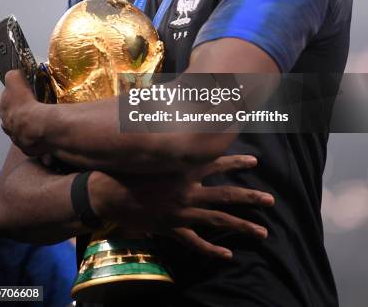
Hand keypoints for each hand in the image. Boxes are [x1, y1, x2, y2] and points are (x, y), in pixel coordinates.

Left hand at [0, 70, 48, 155]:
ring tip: (41, 119)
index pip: (6, 100)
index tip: (25, 94)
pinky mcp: (28, 147)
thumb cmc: (25, 103)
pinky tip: (46, 130)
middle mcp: (6, 124)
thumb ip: (13, 75)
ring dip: (29, 124)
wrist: (36, 127)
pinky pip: (34, 139)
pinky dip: (39, 135)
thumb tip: (16, 72)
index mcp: (1, 108)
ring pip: (22, 128)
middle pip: (13, 115)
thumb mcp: (14, 79)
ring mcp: (16, 137)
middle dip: (21, 111)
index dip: (16, 96)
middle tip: (34, 107)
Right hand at [89, 154, 273, 258]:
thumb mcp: (151, 149)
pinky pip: (196, 243)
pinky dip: (212, 250)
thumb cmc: (127, 167)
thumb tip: (174, 123)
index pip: (217, 163)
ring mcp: (182, 212)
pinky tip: (227, 255)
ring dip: (242, 226)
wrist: (107, 192)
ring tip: (262, 232)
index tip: (255, 160)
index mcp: (184, 169)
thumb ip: (168, 141)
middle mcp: (188, 191)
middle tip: (270, 200)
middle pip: (226, 195)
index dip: (237, 161)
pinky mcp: (172, 228)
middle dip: (250, 197)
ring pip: (218, 220)